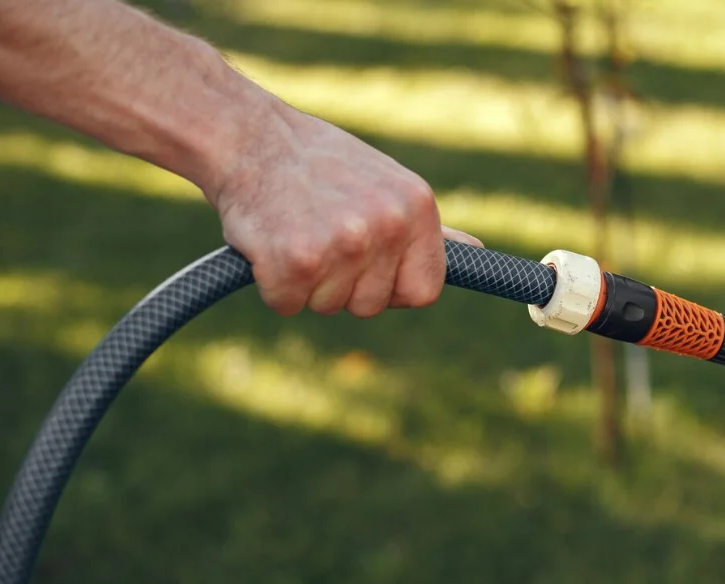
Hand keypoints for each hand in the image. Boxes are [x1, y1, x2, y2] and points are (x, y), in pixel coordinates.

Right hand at [205, 106, 480, 316]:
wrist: (248, 136)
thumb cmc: (319, 164)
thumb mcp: (387, 185)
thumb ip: (427, 229)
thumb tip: (476, 252)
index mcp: (417, 208)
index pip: (424, 291)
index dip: (390, 288)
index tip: (365, 268)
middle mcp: (387, 225)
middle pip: (371, 305)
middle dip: (341, 284)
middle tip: (318, 234)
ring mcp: (344, 243)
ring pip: (328, 306)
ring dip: (305, 283)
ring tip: (294, 230)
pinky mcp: (297, 260)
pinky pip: (287, 304)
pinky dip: (271, 285)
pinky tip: (269, 243)